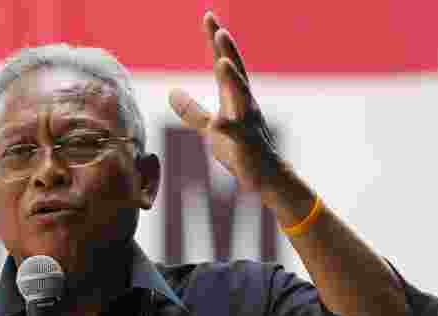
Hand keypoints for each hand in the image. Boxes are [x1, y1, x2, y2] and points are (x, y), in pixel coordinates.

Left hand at [169, 11, 284, 195]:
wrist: (265, 177)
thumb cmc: (239, 150)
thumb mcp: (210, 127)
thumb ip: (191, 110)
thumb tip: (172, 91)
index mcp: (234, 98)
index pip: (223, 62)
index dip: (216, 40)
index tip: (208, 16)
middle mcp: (243, 103)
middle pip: (235, 71)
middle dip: (227, 49)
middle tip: (218, 28)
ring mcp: (246, 121)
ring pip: (240, 96)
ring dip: (232, 78)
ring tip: (223, 60)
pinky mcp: (244, 143)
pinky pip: (234, 133)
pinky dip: (226, 126)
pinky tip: (216, 122)